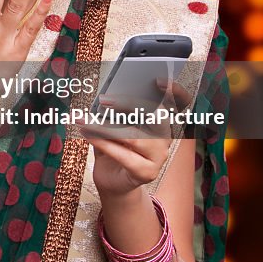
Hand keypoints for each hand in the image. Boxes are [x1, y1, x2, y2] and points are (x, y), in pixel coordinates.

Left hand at [82, 79, 191, 198]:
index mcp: (160, 123)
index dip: (175, 92)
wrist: (111, 180)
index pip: (178, 105)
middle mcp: (164, 139)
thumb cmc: (113, 148)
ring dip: (105, 128)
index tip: (159, 81)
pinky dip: (103, 143)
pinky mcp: (148, 172)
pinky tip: (88, 135)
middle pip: (155, 118)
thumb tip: (103, 98)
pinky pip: (124, 155)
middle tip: (103, 100)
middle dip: (128, 105)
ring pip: (134, 137)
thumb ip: (112, 113)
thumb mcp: (110, 126)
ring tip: (85, 121)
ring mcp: (159, 156)